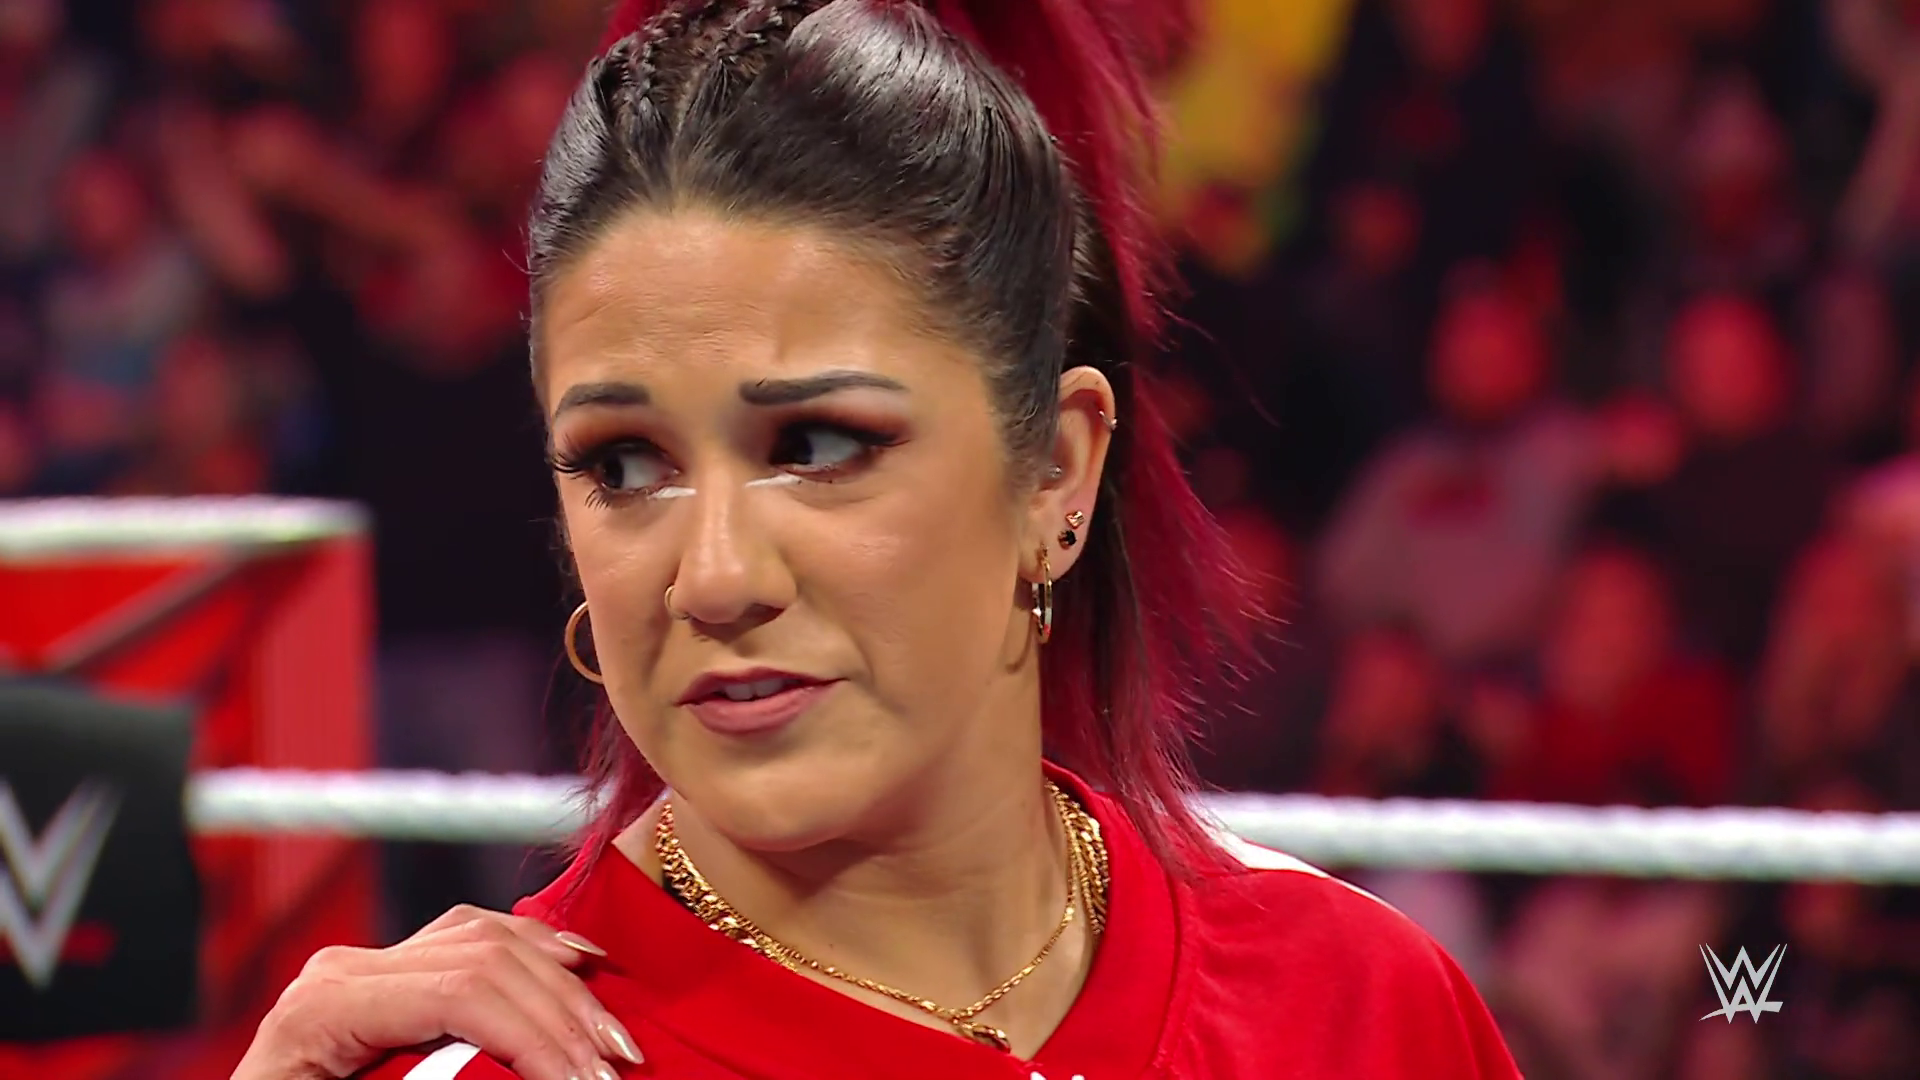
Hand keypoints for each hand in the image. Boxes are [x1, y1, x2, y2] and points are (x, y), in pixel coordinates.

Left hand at [231, 905, 642, 1079]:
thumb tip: (528, 1071)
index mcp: (325, 1007)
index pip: (464, 992)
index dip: (538, 1034)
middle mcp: (346, 970)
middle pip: (488, 958)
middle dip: (564, 1016)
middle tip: (618, 1069)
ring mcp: (367, 966)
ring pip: (491, 937)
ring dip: (563, 986)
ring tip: (612, 1038)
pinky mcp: (389, 975)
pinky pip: (474, 935)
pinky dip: (536, 949)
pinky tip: (580, 964)